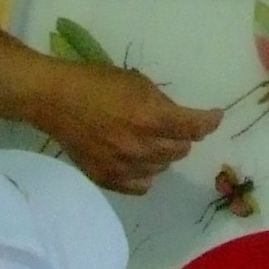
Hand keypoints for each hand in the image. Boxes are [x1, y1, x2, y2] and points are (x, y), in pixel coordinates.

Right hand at [29, 61, 220, 192]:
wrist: (54, 99)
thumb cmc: (95, 82)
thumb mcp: (136, 82)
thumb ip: (162, 103)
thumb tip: (178, 118)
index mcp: (151, 118)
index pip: (195, 128)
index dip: (210, 121)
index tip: (214, 117)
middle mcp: (142, 147)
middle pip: (181, 150)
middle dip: (181, 136)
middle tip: (168, 125)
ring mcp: (124, 167)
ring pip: (163, 168)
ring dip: (162, 154)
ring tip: (146, 139)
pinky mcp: (108, 179)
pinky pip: (142, 185)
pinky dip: (145, 174)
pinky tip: (136, 160)